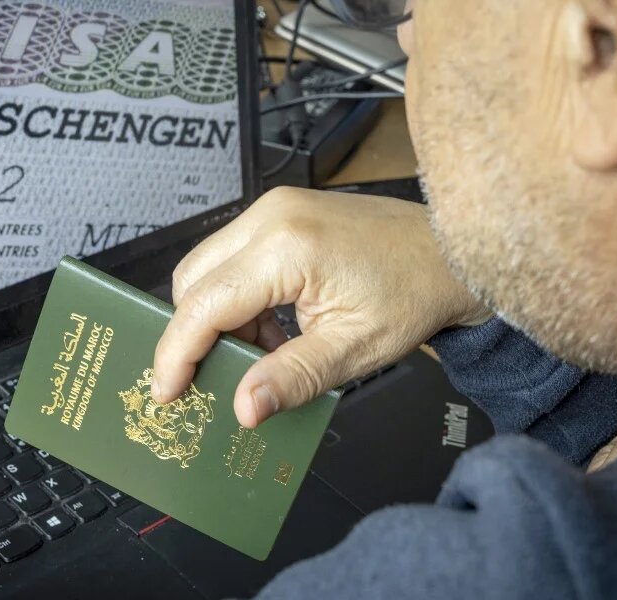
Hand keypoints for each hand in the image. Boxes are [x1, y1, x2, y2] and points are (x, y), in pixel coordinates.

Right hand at [151, 187, 489, 427]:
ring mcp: (274, 208)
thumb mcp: (353, 349)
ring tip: (261, 356)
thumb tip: (243, 407)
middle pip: (193, 280)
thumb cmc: (414, 291)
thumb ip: (290, 378)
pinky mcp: (281, 213)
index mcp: (286, 246)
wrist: (449, 252)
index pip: (204, 304)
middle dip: (195, 335)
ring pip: (209, 268)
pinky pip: (234, 258)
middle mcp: (271, 215)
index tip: (167, 392)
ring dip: (219, 318)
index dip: (178, 353)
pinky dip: (239, 299)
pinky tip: (270, 330)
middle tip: (215, 380)